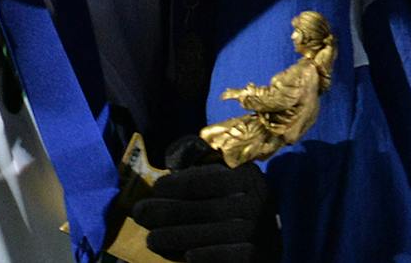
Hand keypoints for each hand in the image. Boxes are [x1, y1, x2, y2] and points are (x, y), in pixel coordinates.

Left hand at [130, 135, 280, 262]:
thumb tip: (169, 158)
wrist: (271, 244)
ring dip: (175, 237)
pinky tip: (187, 256)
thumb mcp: (227, 178)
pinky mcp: (257, 256)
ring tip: (151, 239)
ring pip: (208, 234)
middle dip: (166, 212)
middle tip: (139, 214)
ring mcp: (257, 230)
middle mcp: (255, 201)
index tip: (155, 189)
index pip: (204, 180)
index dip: (176, 184)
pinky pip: (225, 257)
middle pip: (201, 208)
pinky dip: (206, 257)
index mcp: (246, 176)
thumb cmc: (237, 206)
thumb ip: (202, 166)